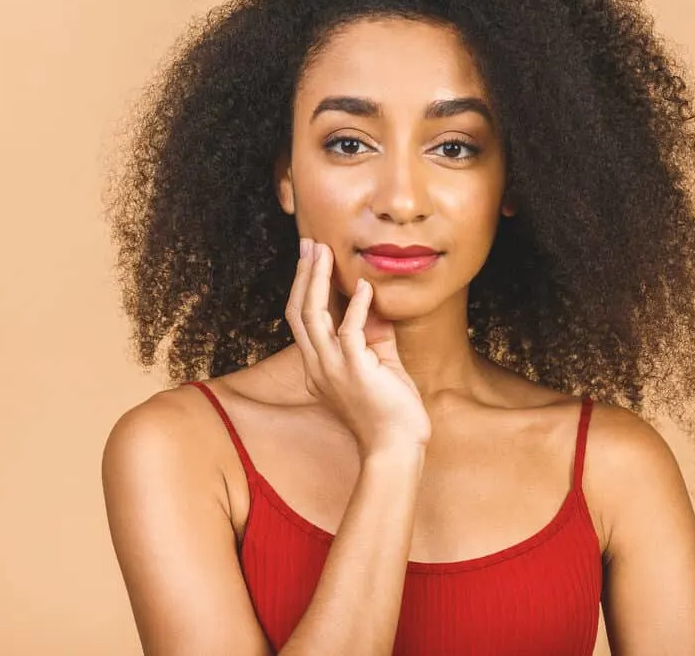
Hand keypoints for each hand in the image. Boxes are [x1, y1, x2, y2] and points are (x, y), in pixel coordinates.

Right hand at [285, 238, 431, 458]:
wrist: (396, 449)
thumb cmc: (390, 413)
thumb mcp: (381, 364)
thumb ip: (375, 335)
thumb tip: (373, 302)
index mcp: (319, 367)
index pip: (302, 319)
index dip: (303, 286)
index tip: (311, 258)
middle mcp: (318, 366)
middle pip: (298, 311)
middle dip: (303, 274)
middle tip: (309, 243)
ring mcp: (333, 369)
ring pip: (313, 316)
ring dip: (317, 280)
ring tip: (324, 253)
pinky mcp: (355, 372)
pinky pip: (349, 332)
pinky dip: (356, 307)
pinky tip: (363, 287)